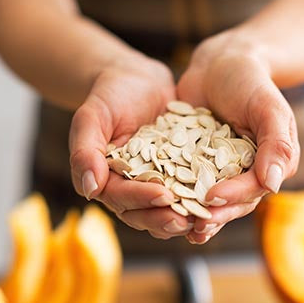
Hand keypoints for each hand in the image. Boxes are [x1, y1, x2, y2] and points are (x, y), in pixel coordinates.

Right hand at [69, 53, 193, 238]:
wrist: (138, 81)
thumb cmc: (109, 96)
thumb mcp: (92, 117)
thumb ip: (85, 152)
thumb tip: (89, 190)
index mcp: (106, 180)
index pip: (121, 198)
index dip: (141, 199)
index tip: (162, 196)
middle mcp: (129, 187)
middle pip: (144, 213)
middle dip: (164, 218)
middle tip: (187, 221)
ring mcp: (154, 183)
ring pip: (166, 210)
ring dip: (184, 217)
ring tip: (204, 219)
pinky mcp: (177, 174)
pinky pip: (187, 192)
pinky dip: (199, 199)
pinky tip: (218, 198)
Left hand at [177, 30, 299, 243]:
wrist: (218, 65)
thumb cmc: (249, 81)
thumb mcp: (268, 107)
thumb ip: (277, 143)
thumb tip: (274, 184)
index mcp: (268, 164)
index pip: (253, 188)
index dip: (234, 196)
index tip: (213, 197)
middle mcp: (244, 172)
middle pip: (231, 201)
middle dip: (214, 215)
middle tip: (195, 227)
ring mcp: (218, 170)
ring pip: (208, 199)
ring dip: (194, 214)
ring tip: (178, 227)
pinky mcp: (193, 163)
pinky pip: (185, 182)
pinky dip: (175, 195)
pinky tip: (160, 204)